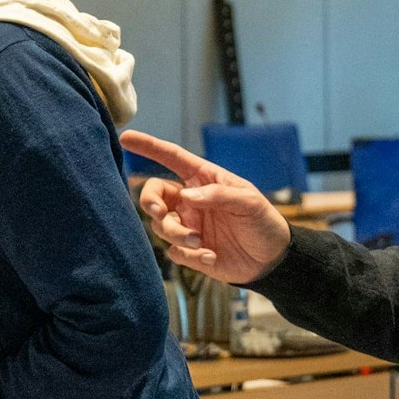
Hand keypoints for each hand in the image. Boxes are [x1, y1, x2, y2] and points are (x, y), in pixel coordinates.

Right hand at [120, 129, 292, 283]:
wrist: (272, 260)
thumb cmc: (263, 222)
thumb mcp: (249, 202)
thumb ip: (218, 195)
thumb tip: (186, 196)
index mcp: (203, 180)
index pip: (171, 158)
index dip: (149, 147)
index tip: (127, 138)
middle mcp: (189, 200)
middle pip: (153, 194)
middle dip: (149, 202)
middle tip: (159, 212)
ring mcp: (187, 225)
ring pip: (160, 225)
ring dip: (176, 234)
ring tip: (200, 243)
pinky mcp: (188, 250)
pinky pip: (173, 251)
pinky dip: (188, 255)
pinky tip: (211, 257)